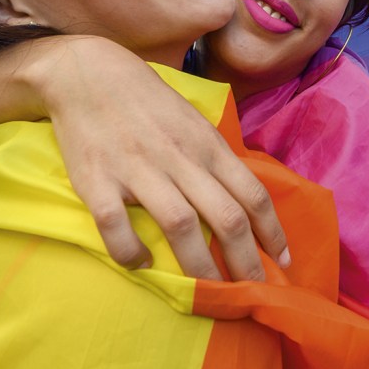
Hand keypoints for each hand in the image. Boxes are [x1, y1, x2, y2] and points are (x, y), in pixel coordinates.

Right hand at [39, 37, 287, 280]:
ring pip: (180, 226)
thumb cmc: (148, 103)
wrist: (86, 74)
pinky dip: (132, 252)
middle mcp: (180, 158)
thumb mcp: (195, 122)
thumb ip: (217, 160)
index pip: (253, 194)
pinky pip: (117, 226)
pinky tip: (144, 263)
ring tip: (210, 294)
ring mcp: (138, 169)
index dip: (272, 233)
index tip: (282, 262)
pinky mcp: (97, 180)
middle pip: (226, 217)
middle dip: (245, 263)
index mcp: (207, 145)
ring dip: (200, 267)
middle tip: (254, 292)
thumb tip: (246, 202)